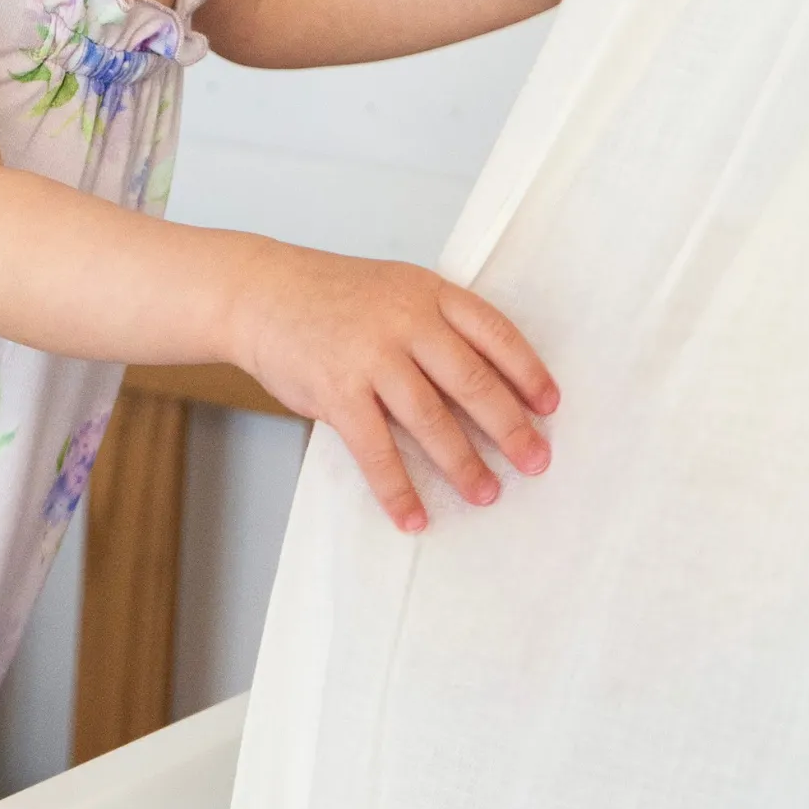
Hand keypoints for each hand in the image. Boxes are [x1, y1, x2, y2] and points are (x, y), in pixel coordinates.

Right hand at [232, 246, 559, 531]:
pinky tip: (414, 516)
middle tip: (536, 463)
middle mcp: (405, 320)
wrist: (259, 292)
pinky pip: (377, 450)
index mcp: (427, 292)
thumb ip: (432, 328)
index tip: (550, 406)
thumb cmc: (330, 297)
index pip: (494, 332)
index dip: (527, 371)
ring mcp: (371, 355)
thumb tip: (483, 393)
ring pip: (432, 419)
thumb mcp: (392, 291)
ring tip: (486, 494)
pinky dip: (398, 489)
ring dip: (463, 464)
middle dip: (510, 428)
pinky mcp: (337, 391)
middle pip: (473, 381)